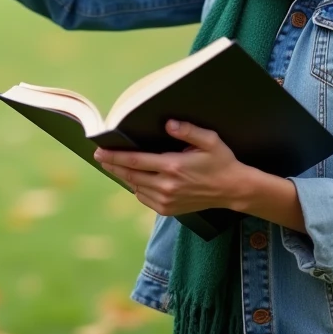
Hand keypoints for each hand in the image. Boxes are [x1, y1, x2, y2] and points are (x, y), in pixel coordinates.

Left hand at [93, 120, 251, 216]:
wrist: (232, 190)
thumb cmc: (221, 162)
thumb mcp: (210, 141)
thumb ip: (188, 130)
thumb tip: (168, 123)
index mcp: (173, 167)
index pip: (135, 161)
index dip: (114, 156)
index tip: (99, 151)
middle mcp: (166, 186)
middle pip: (129, 175)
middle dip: (112, 165)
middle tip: (99, 157)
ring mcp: (166, 200)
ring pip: (135, 187)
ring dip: (125, 176)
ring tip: (115, 165)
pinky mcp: (168, 210)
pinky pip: (144, 198)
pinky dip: (137, 187)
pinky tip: (136, 178)